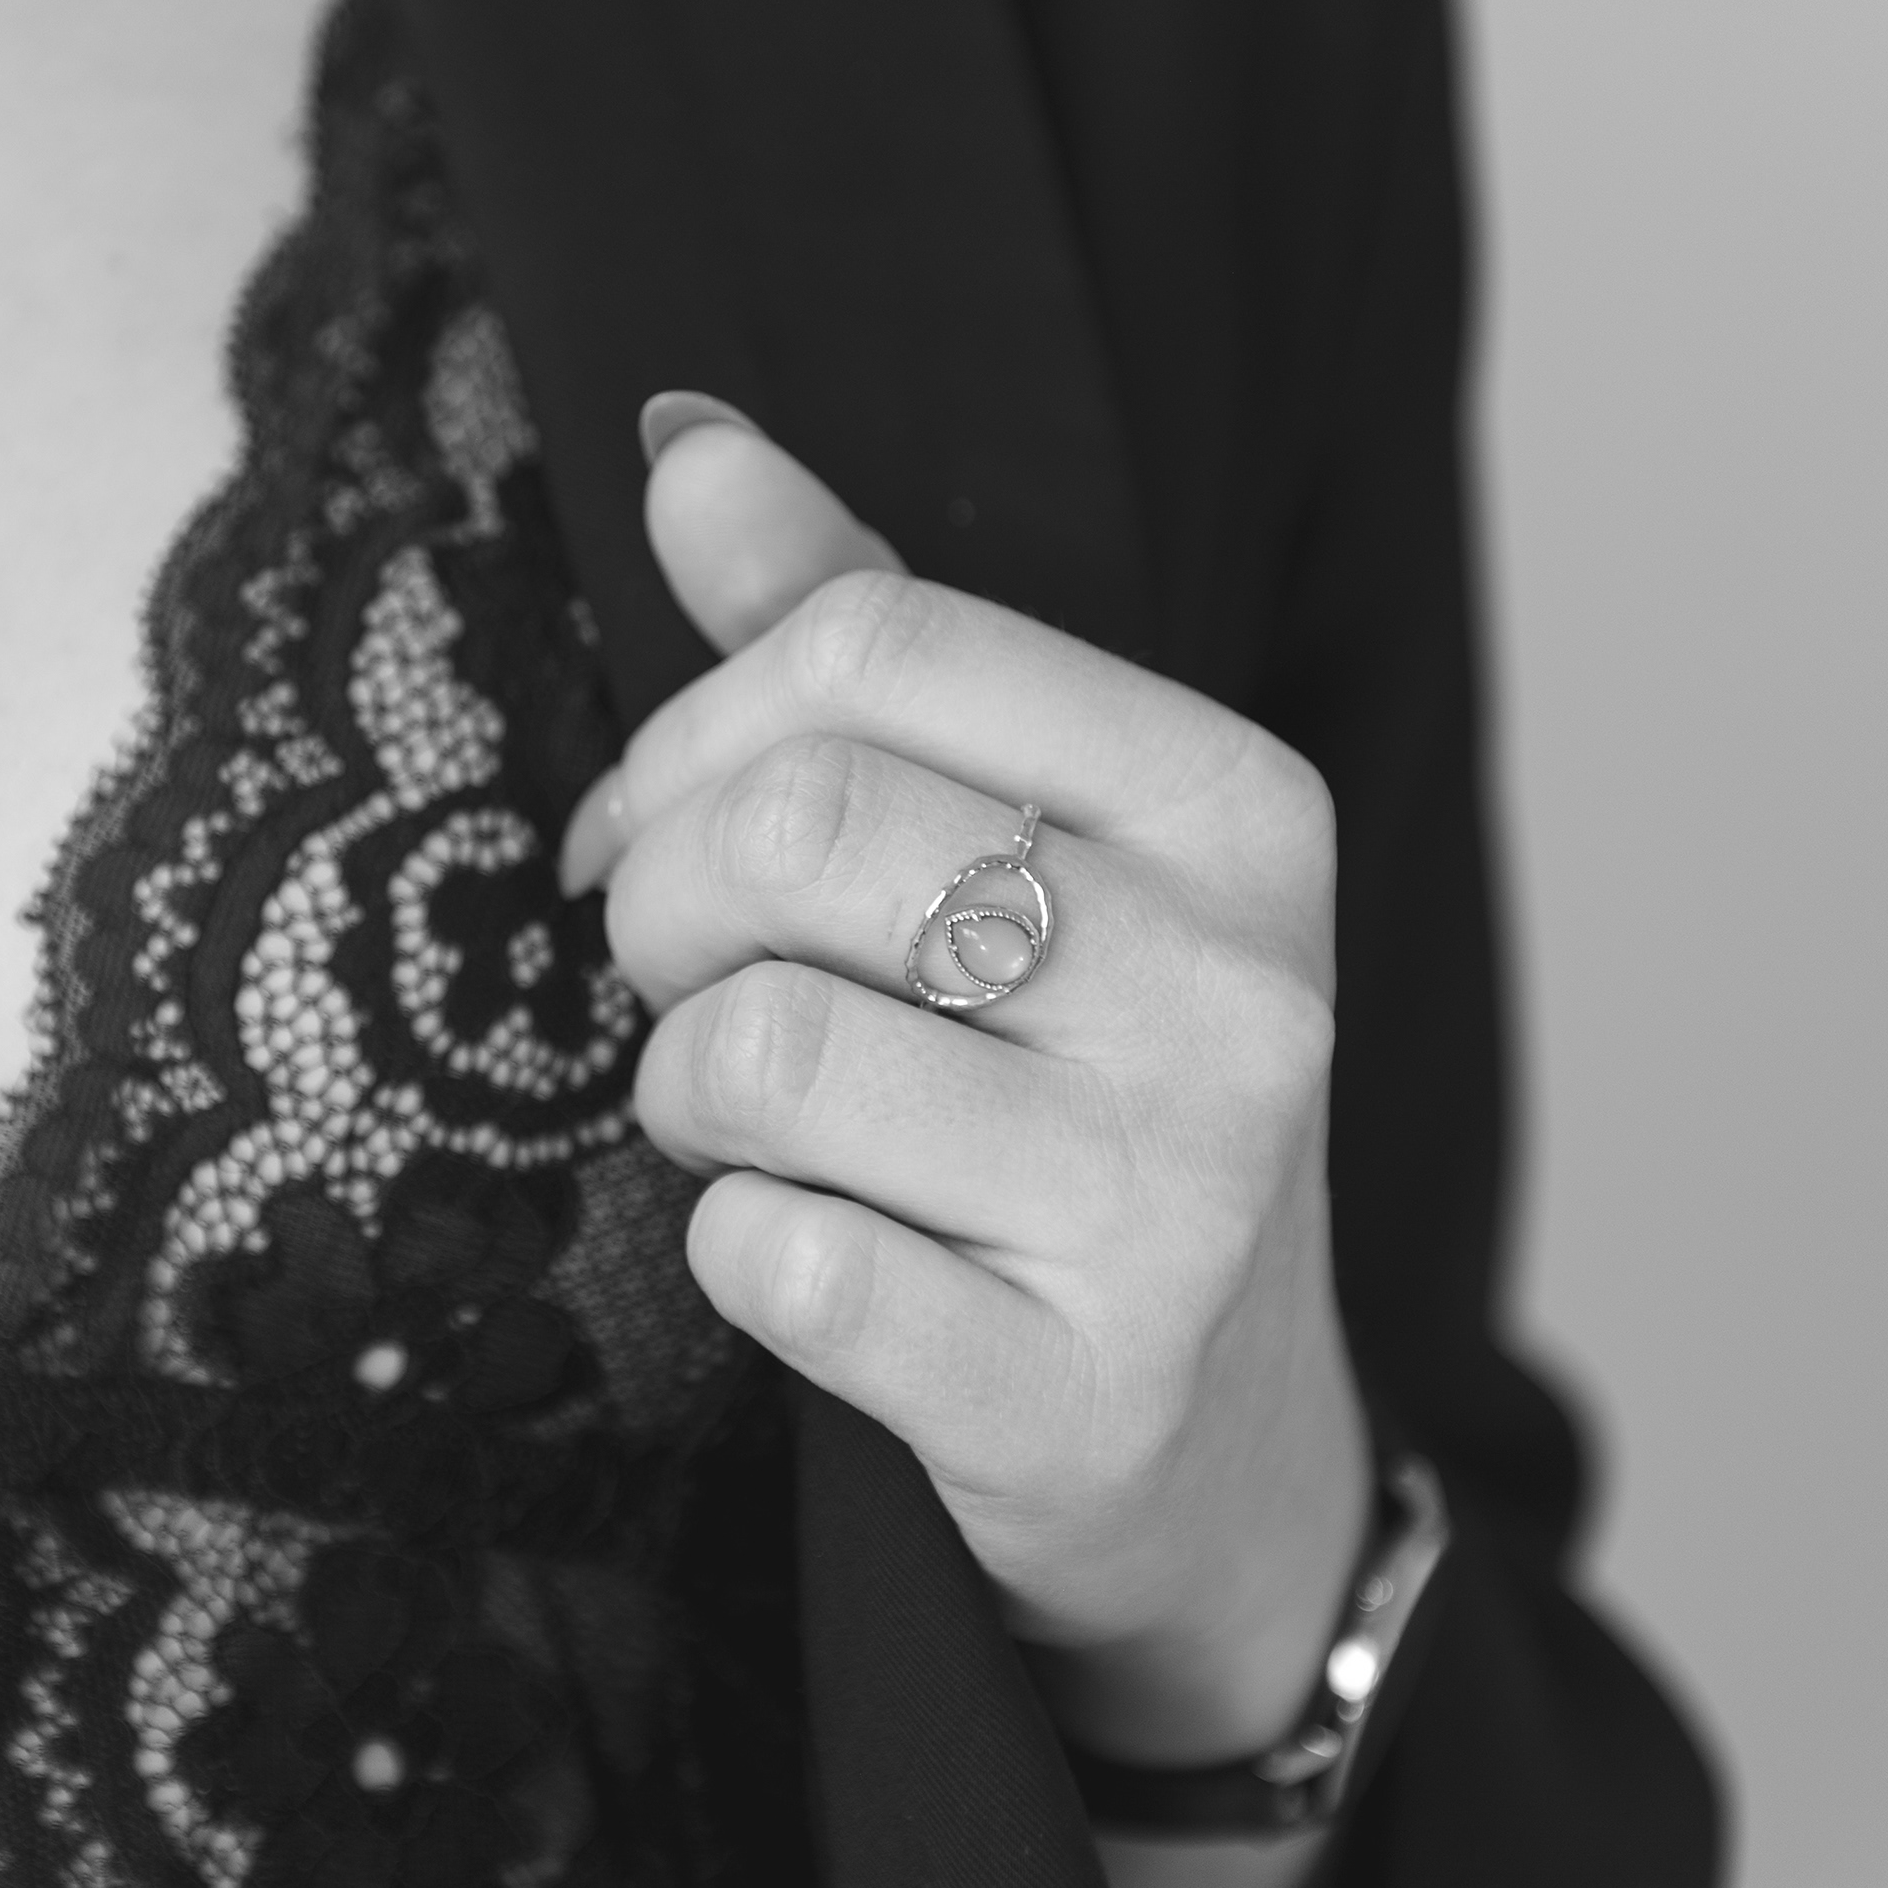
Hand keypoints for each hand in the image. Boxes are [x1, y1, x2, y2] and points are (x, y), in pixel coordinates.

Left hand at [565, 398, 1372, 1766]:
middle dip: (659, 902)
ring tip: (750, 1120)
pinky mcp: (1077, 1400)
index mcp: (1234, 808)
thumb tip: (685, 438)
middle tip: (676, 976)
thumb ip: (858, 631)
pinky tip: (804, 1254)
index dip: (693, 725)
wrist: (1221, 1449)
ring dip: (687, 1084)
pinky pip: (779, 1261)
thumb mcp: (1025, 841)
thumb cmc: (1080, 1097)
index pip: (872, 638)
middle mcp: (1236, 991)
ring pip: (763, 1046)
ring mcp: (1173, 1205)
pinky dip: (732, 1249)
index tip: (650, 820)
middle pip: (797, 826)